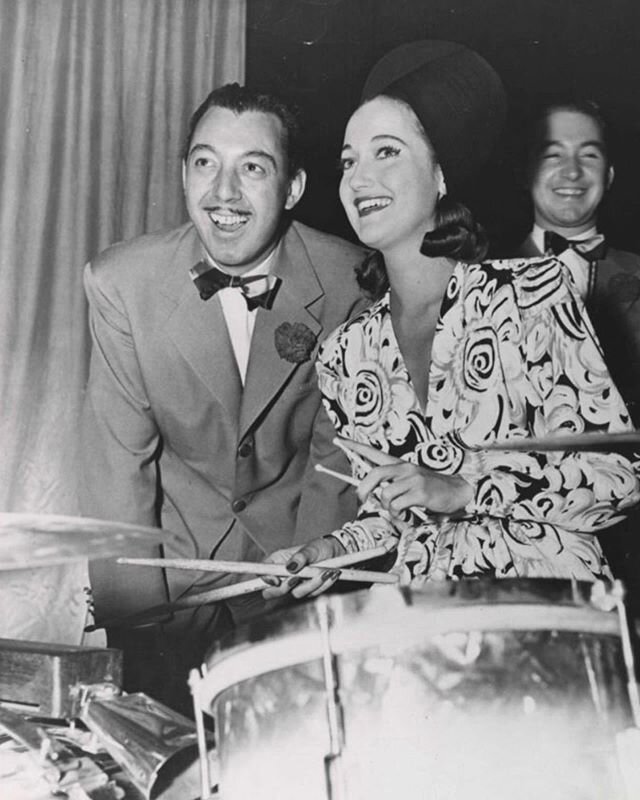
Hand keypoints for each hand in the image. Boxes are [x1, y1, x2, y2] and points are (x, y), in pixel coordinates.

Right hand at [261, 536, 346, 599]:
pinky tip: (329, 575)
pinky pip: (311, 594)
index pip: (262, 572)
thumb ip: (301, 556)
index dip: (265, 579)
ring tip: (325, 572)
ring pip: (296, 594)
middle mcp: (284, 574)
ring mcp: (295, 584)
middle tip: (298, 578)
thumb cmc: (320, 547)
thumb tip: (290, 566)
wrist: (336, 553)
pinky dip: (321, 585)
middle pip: (271, 592)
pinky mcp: (307, 590)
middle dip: (285, 588)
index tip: (277, 580)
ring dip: (311, 584)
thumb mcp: (311, 548)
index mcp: (278, 561)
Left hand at [337, 437, 471, 516]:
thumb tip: (373, 497)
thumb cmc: (432, 489)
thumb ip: (392, 486)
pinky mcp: (420, 492)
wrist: (459, 490)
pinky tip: (407, 515)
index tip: (339, 440)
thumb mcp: (410, 483)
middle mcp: (404, 468)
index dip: (354, 446)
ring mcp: (412, 479)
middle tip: (362, 499)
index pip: (373, 452)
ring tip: (397, 511)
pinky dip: (397, 515)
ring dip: (386, 508)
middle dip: (363, 489)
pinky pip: (397, 506)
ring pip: (385, 494)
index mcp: (400, 464)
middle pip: (374, 474)